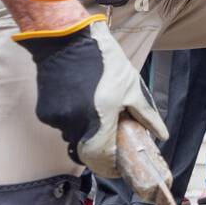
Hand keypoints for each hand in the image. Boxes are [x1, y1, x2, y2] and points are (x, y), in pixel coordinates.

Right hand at [13, 15, 167, 177]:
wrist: (67, 37)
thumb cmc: (103, 60)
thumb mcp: (131, 87)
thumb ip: (146, 115)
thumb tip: (161, 135)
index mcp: (97, 120)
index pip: (99, 158)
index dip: (108, 166)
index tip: (117, 167)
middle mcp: (73, 124)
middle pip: (86, 149)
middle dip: (100, 147)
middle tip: (112, 137)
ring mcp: (56, 118)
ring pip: (73, 136)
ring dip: (86, 130)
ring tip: (97, 109)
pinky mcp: (44, 111)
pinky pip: (62, 124)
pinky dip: (73, 118)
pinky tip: (81, 99)